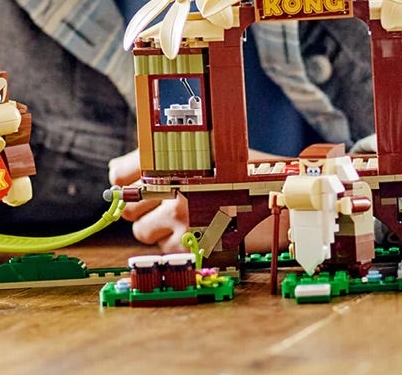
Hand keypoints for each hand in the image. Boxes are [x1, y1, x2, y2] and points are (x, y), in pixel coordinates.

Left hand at [110, 148, 290, 252]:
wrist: (283, 201)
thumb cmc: (246, 173)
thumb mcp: (208, 152)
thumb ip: (165, 159)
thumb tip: (118, 176)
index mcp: (173, 159)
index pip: (120, 175)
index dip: (123, 182)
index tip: (132, 184)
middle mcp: (173, 188)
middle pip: (127, 206)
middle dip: (141, 207)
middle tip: (162, 203)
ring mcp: (181, 219)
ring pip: (142, 232)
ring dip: (157, 228)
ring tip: (183, 218)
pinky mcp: (192, 245)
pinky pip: (165, 249)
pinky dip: (177, 244)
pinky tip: (199, 231)